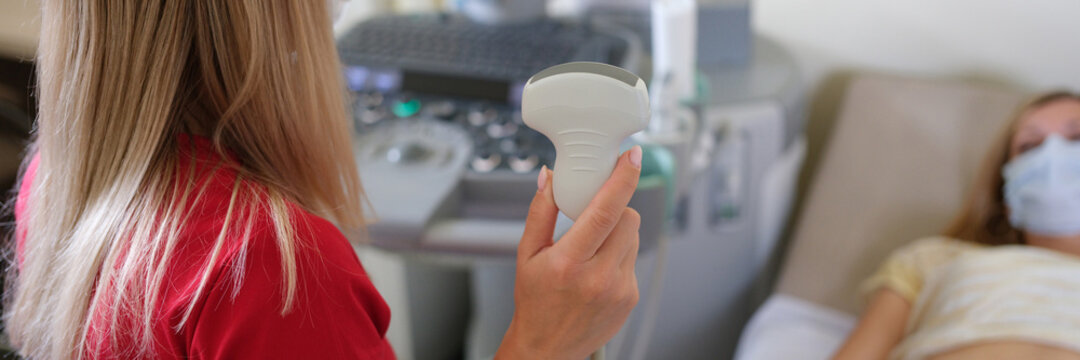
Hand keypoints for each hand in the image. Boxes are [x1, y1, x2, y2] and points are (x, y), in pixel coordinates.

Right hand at [496, 146, 642, 359]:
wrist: (548, 349)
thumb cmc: (535, 302)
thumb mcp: (527, 255)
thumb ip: (540, 212)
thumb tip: (549, 177)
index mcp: (568, 262)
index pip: (605, 211)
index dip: (623, 179)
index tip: (632, 157)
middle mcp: (598, 277)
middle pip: (628, 218)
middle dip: (615, 208)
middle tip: (594, 216)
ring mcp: (619, 289)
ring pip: (633, 236)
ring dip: (617, 232)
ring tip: (592, 250)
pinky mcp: (631, 297)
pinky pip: (632, 258)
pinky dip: (619, 255)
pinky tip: (598, 270)